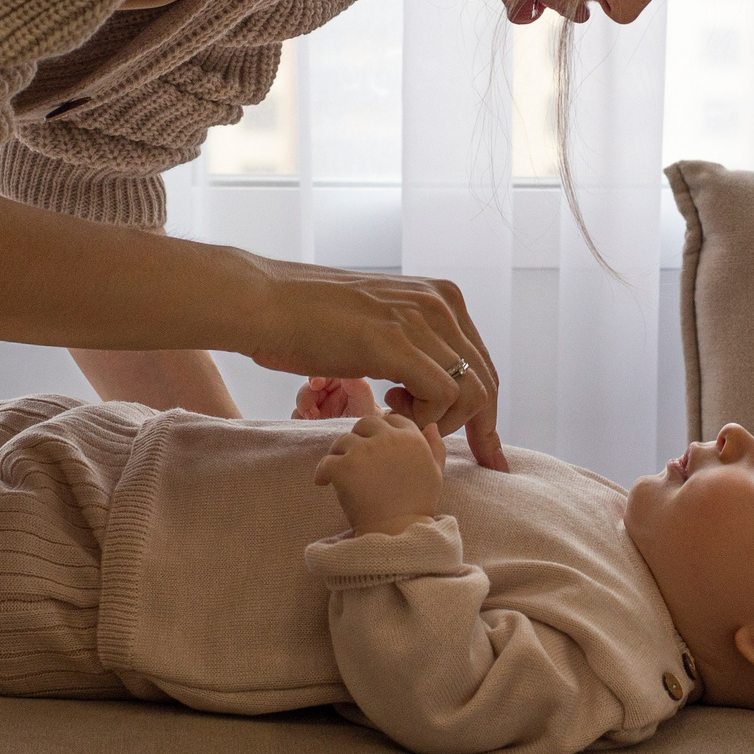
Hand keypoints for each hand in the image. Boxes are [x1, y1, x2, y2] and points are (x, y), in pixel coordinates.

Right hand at [233, 253, 507, 470]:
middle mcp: (440, 303)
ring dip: (438, 422)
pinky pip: (442, 396)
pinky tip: (388, 408)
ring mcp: (420, 320)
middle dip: (479, 430)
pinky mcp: (396, 343)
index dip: (486, 412)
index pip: (482, 364)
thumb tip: (430, 378)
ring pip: (469, 393)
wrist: (265, 302)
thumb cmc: (309, 319)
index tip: (488, 450)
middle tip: (454, 456)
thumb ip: (412, 343)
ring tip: (397, 417)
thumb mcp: (379, 324)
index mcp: (441, 296)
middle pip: (484, 382)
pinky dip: (422, 417)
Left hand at [313, 413, 446, 536]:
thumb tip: (430, 425)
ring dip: (339, 453)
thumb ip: (435, 447)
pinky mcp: (345, 467)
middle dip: (359, 437)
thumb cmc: (417, 506)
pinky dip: (322, 472)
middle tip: (355, 457)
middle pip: (366, 423)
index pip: (392, 418)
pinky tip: (323, 482)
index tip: (376, 445)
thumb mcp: (436, 474)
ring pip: (344, 440)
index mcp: (412, 438)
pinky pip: (326, 461)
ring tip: (340, 471)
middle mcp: (389, 439)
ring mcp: (365, 451)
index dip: (382, 430)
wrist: (398, 533)